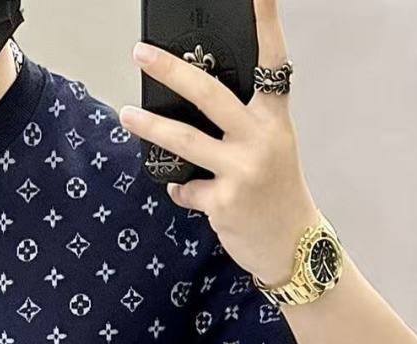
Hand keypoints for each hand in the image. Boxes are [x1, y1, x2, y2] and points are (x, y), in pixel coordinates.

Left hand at [120, 0, 319, 284]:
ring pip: (184, 141)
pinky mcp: (224, 201)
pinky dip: (181, 191)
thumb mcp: (270, 150)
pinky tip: (188, 194)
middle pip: (209, 94)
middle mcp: (260, 139)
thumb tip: (189, 111)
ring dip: (150, 127)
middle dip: (171, 70)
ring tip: (126, 115)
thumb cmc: (276, 194)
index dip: (266, 25)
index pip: (272, 62)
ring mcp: (242, 170)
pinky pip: (185, 189)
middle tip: (141, 53)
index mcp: (274, 119)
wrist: (291, 246)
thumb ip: (240, 128)